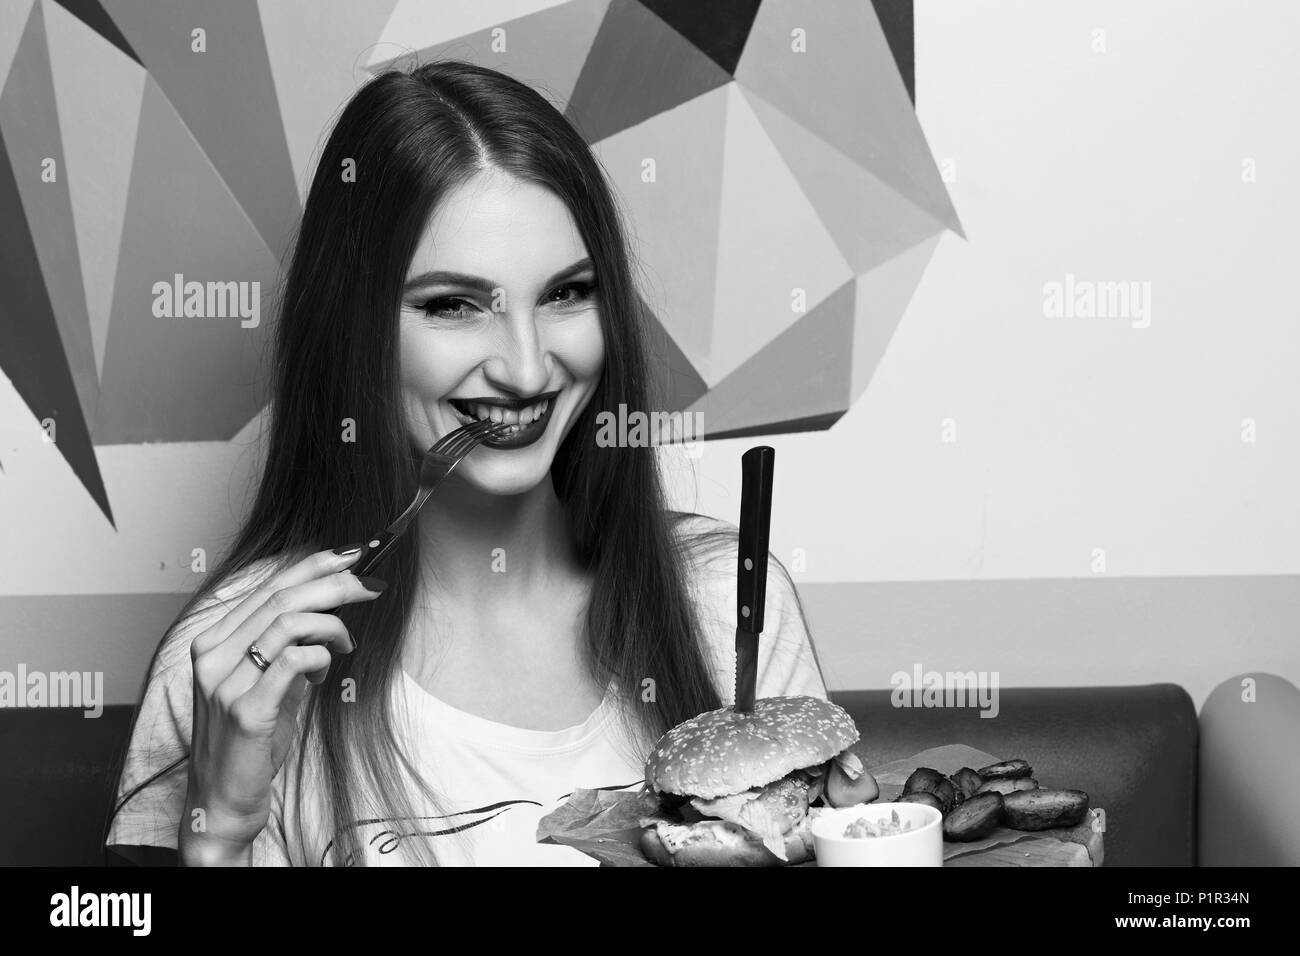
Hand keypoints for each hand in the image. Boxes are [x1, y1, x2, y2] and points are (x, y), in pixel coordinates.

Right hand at [179, 546, 384, 863]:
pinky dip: (321, 658)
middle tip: (370, 585)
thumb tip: (328, 605)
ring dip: (332, 625)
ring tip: (347, 641)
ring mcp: (224, 682)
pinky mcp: (245, 709)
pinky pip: (294, 661)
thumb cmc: (249, 740)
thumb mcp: (264, 681)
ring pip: (288, 621)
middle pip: (281, 596)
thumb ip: (283, 644)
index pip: (267, 585)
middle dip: (335, 583)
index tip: (352, 555)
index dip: (313, 565)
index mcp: (212, 641)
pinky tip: (325, 674)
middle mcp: (212, 655)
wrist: (223, 799)